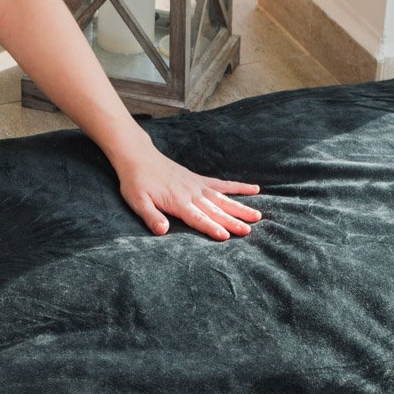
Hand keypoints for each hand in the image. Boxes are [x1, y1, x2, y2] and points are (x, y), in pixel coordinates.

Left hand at [110, 132, 261, 240]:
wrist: (138, 157)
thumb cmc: (136, 182)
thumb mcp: (137, 201)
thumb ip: (151, 217)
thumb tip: (162, 231)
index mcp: (177, 202)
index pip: (198, 218)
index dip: (211, 227)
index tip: (225, 236)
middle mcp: (191, 194)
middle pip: (215, 210)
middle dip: (232, 221)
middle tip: (248, 230)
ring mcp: (198, 186)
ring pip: (223, 199)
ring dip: (240, 207)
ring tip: (257, 216)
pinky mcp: (200, 180)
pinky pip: (223, 184)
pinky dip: (239, 187)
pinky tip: (254, 189)